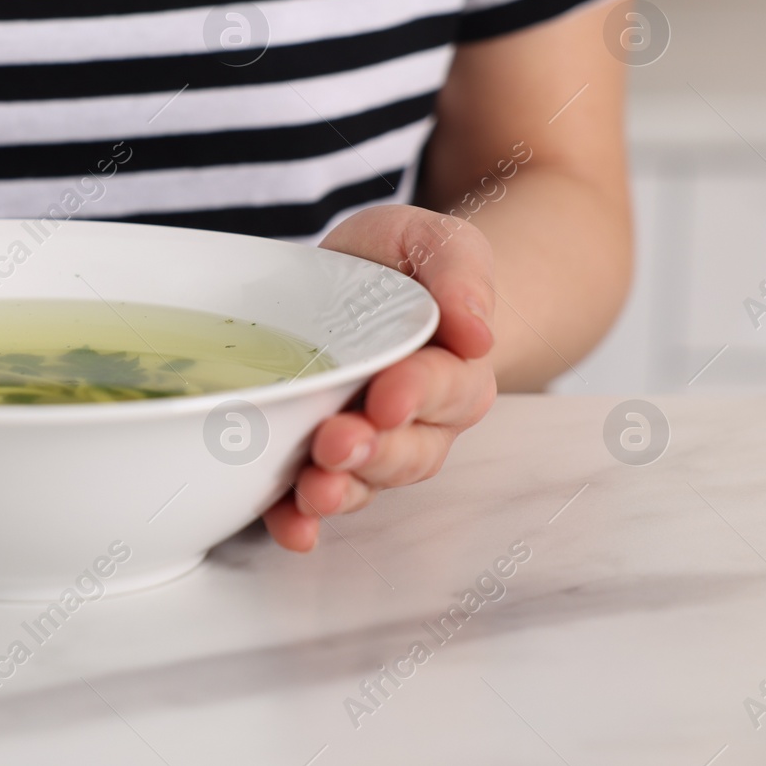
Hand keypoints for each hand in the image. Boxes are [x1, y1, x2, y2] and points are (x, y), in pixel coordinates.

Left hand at [263, 205, 497, 551]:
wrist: (358, 283)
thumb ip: (458, 269)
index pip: (444, 385)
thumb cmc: (397, 264)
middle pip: (410, 449)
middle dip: (375, 452)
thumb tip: (477, 330)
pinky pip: (316, 499)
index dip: (418, 394)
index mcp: (452, 365)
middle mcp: (418, 419)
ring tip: (314, 489)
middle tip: (338, 443)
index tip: (389, 397)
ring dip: (342, 491)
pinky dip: (301, 518)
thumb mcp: (427, 240)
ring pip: (368, 482)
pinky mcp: (320, 459)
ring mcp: (371, 445)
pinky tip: (289, 526)